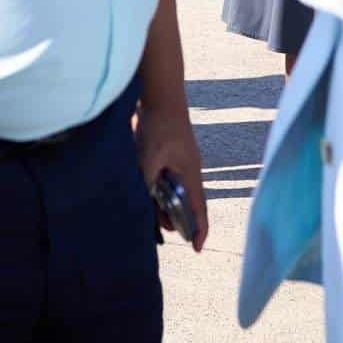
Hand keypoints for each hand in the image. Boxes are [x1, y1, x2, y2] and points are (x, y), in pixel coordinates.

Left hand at [135, 100, 208, 251]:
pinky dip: (162, 188)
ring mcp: (183, 159)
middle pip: (188, 202)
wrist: (161, 94)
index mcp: (190, 173)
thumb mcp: (148, 158)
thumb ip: (146, 183)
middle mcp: (190, 169)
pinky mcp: (173, 152)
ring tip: (153, 215)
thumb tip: (142, 203)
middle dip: (178, 219)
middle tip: (163, 231)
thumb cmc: (158, 125)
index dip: (200, 230)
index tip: (196, 248)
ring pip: (178, 190)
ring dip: (168, 203)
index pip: (199, 209)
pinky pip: (171, 177)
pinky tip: (149, 190)